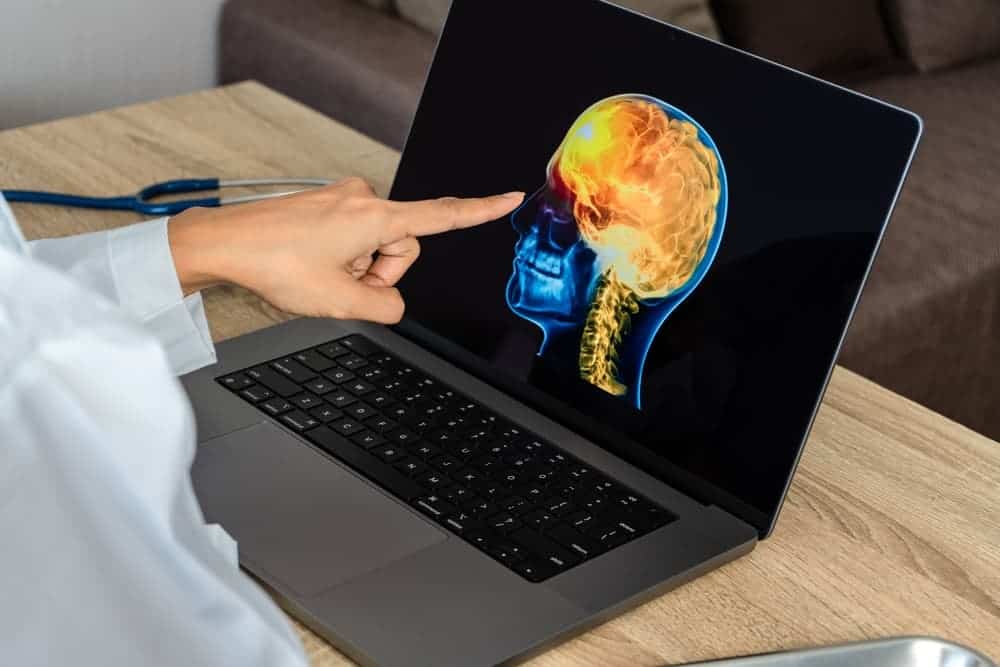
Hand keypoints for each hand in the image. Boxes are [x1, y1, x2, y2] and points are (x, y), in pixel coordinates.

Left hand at [168, 178, 523, 322]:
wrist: (225, 243)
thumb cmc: (274, 264)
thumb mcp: (338, 302)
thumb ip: (384, 307)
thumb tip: (392, 302)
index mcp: (374, 217)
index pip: (442, 216)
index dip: (481, 210)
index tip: (510, 197)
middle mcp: (363, 199)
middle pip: (402, 246)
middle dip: (379, 273)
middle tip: (340, 285)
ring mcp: (343, 199)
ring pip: (376, 245)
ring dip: (357, 268)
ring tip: (320, 272)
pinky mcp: (328, 204)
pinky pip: (354, 237)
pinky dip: (341, 256)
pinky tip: (311, 262)